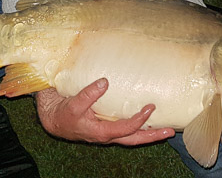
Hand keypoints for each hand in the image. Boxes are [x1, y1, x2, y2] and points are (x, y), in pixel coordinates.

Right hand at [34, 77, 174, 145]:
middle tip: (170, 131)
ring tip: (163, 127)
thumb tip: (105, 82)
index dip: (139, 120)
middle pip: (133, 139)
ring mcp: (106, 130)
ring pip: (131, 136)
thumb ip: (87, 95)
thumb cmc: (61, 113)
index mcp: (100, 132)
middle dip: (152, 136)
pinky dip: (137, 125)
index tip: (150, 108)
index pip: (125, 129)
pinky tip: (145, 117)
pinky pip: (124, 128)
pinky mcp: (105, 124)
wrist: (50, 118)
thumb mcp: (72, 104)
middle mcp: (106, 134)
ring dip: (147, 132)